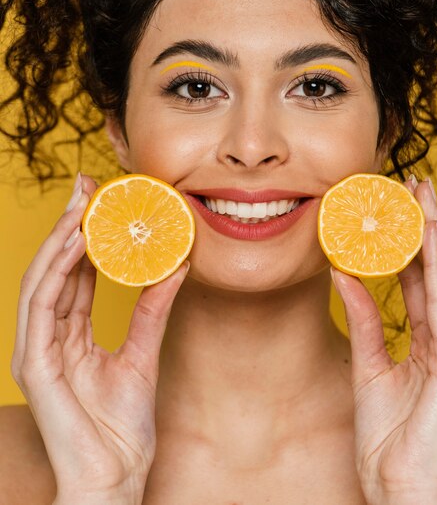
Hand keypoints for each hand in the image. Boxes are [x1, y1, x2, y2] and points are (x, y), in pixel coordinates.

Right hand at [11, 174, 188, 503]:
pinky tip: (73, 243)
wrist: (116, 477)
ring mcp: (36, 351)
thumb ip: (154, 309)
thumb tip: (176, 264)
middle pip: (55, 270)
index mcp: (70, 336)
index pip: (75, 275)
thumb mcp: (144, 353)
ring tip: (81, 204)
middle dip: (69, 226)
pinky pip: (41, 307)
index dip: (87, 237)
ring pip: (42, 281)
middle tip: (87, 187)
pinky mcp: (33, 366)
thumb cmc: (124, 427)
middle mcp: (48, 338)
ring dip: (60, 239)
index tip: (104, 203)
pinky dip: (55, 271)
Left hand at [332, 178, 436, 504]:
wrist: (398, 486)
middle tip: (414, 186)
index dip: (413, 241)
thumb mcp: (368, 365)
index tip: (400, 207)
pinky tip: (429, 242)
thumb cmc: (387, 435)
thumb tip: (343, 273)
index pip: (423, 279)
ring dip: (435, 238)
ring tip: (422, 199)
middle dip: (427, 226)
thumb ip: (362, 317)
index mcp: (432, 341)